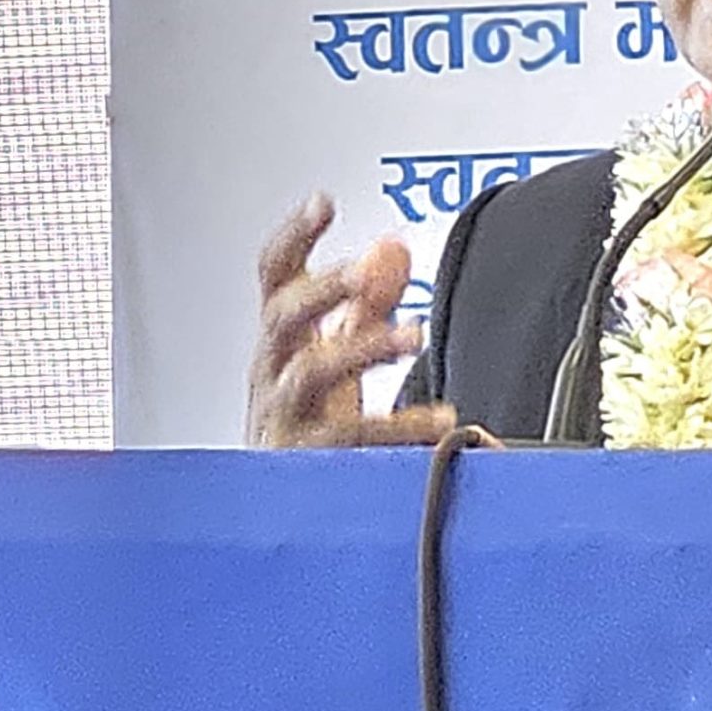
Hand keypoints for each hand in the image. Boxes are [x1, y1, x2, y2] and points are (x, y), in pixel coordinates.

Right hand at [244, 193, 457, 447]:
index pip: (276, 276)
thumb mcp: (337, 356)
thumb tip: (392, 246)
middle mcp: (274, 372)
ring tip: (412, 336)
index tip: (321, 203)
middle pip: (283, 316)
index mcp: (283, 340)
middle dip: (325, 288)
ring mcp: (284, 417)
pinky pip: (349, 440)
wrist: (283, 507)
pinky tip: (437, 421)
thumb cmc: (310, 425)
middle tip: (366, 271)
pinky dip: (397, 428)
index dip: (293, 237)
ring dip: (362, 348)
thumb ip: (367, 301)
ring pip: (311, 374)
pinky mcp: (305, 463)